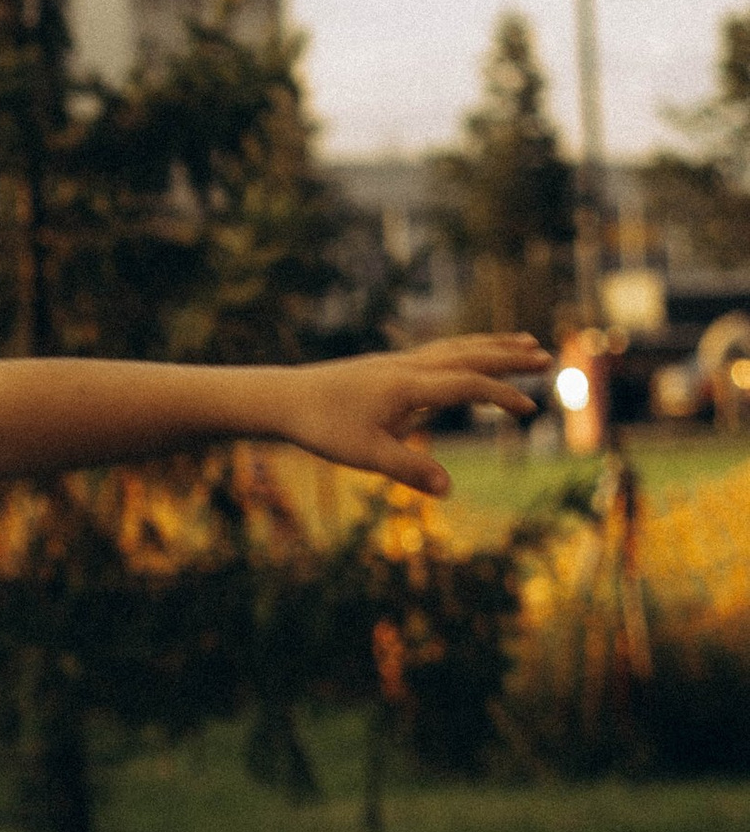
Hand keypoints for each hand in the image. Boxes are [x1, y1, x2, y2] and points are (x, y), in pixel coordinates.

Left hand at [272, 335, 545, 494]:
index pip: (469, 384)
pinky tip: (471, 357)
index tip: (531, 410)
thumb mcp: (365, 455)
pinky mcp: (388, 366)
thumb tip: (448, 489)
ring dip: (491, 344)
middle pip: (470, 354)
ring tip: (522, 342)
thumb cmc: (323, 427)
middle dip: (510, 356)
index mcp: (409, 386)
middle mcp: (409, 366)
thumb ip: (409, 470)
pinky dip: (465, 349)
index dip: (502, 396)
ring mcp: (399, 362)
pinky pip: (438, 351)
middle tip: (547, 355)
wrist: (283, 398)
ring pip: (456, 347)